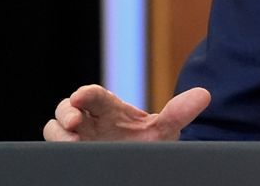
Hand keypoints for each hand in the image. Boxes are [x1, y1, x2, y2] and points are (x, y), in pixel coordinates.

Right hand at [43, 84, 210, 141]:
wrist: (142, 165)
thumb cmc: (148, 144)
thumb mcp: (164, 130)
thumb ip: (179, 113)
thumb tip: (205, 95)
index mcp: (108, 109)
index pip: (92, 95)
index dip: (85, 94)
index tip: (82, 97)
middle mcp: (89, 123)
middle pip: (66, 109)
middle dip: (65, 113)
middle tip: (74, 122)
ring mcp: (79, 140)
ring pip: (55, 130)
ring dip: (58, 134)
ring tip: (71, 142)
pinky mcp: (75, 157)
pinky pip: (56, 153)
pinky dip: (58, 152)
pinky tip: (69, 156)